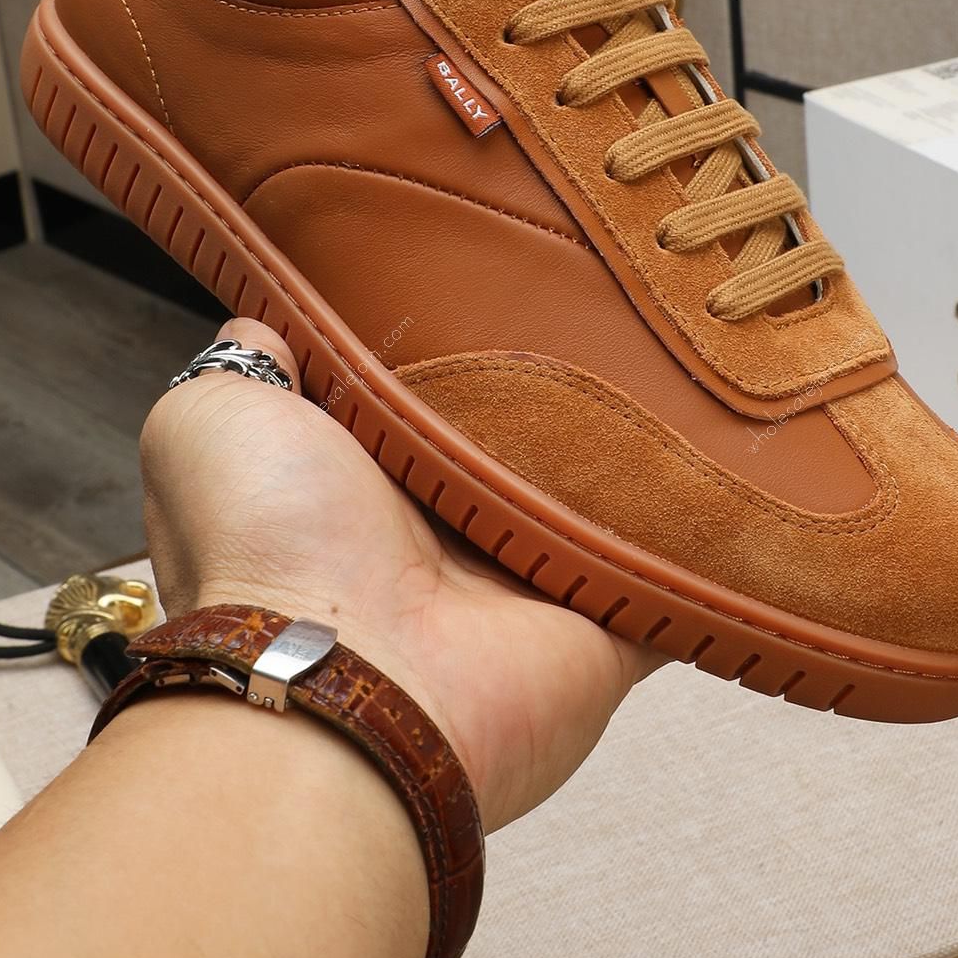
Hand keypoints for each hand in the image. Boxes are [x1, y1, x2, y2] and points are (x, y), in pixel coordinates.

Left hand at [140, 319, 663, 828]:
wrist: (345, 686)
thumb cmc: (268, 550)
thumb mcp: (210, 424)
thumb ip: (242, 370)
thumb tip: (269, 332)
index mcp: (362, 487)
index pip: (418, 400)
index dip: (444, 346)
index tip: (488, 271)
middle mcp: (447, 540)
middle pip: (524, 444)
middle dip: (558, 386)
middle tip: (614, 299)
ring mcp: (533, 588)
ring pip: (609, 501)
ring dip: (645, 450)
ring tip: (695, 357)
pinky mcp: (609, 629)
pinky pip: (683, 574)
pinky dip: (715, 537)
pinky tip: (747, 469)